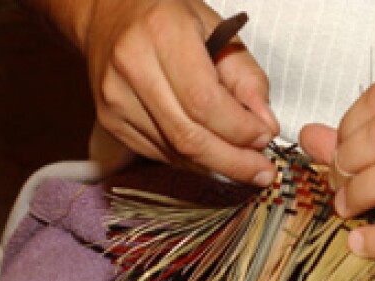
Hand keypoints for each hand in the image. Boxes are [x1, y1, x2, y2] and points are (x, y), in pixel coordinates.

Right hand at [74, 0, 278, 183]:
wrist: (108, 15)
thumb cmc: (171, 18)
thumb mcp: (219, 32)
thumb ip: (247, 79)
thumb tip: (267, 126)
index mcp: (161, 34)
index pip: (204, 102)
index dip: (239, 130)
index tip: (266, 138)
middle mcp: (132, 67)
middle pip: (188, 137)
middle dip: (233, 162)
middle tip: (262, 171)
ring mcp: (116, 99)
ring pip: (176, 153)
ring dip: (217, 164)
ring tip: (243, 161)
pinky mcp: (111, 122)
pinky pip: (162, 154)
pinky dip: (193, 160)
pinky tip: (211, 152)